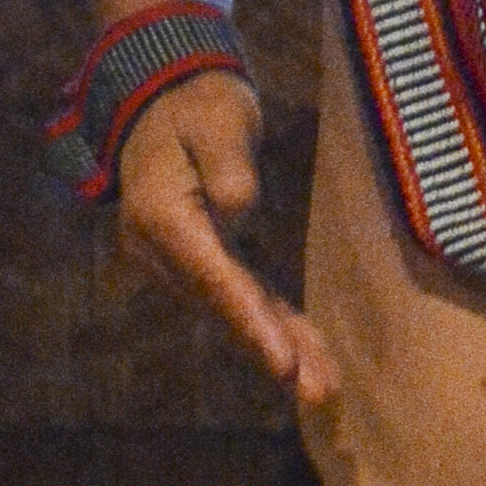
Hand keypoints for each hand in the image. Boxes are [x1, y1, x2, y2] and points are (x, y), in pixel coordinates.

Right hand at [113, 76, 331, 408]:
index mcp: (162, 217)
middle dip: (271, 351)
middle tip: (318, 391)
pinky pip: (240, 297)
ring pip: (234, 310)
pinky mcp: (202, 260)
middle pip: (225, 307)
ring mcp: (178, 261)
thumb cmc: (197, 102)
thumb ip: (227, 160)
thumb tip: (237, 205)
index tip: (280, 360)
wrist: (166, 95)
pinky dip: (273, 326)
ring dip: (279, 348)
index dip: (249, 319)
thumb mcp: (216, 116)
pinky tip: (307, 356)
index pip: (213, 277)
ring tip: (324, 387)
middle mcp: (161, 251)